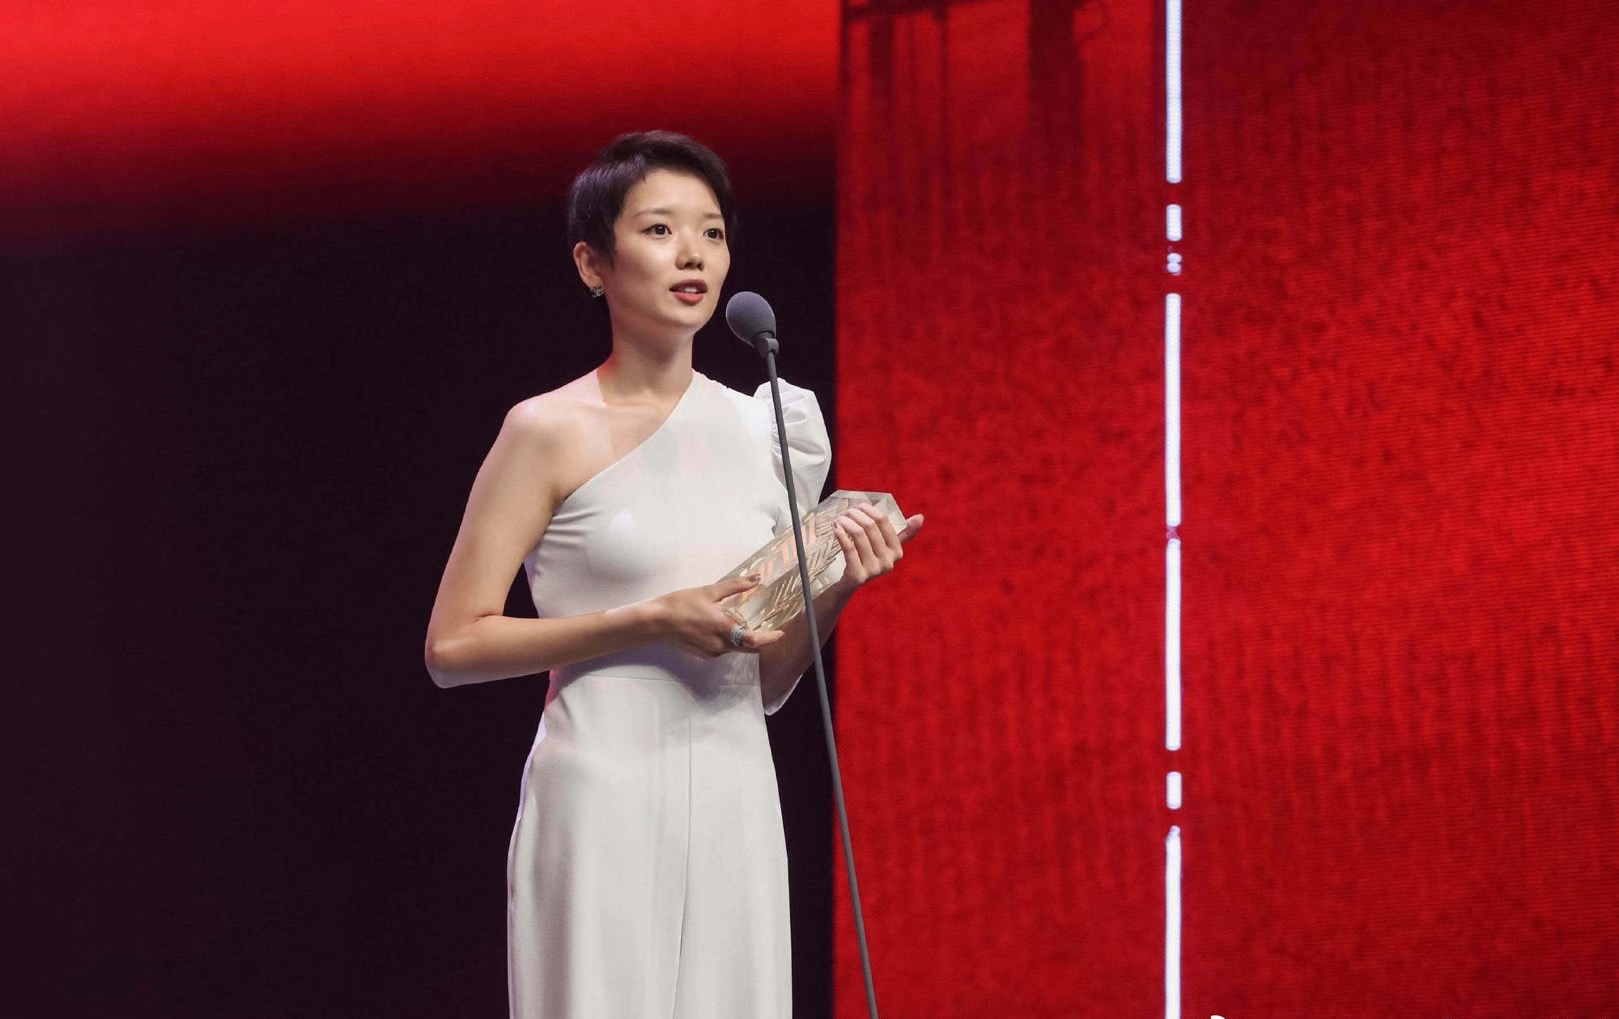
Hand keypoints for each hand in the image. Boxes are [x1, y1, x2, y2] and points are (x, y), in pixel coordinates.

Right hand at [647, 576, 786, 657]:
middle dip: (760, 639)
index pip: (755, 640)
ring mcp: (712, 652)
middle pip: (748, 647)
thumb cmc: (680, 604)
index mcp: (724, 628)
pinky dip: (729, 640)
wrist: (655, 622)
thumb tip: (756, 578)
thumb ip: (735, 586)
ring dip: (742, 638)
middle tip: (767, 627)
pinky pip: (724, 648)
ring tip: (741, 622)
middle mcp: (721, 645)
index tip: (781, 632)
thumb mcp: (709, 592)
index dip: (770, 638)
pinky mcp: (704, 654)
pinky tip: (722, 627)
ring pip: (735, 648)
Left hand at [829, 504, 924, 595]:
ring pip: (858, 535)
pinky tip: (836, 529)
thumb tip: (921, 517)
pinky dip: (840, 535)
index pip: (883, 521)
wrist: (850, 584)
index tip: (858, 506)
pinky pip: (849, 548)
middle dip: (855, 514)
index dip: (869, 510)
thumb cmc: (868, 559)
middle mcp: (888, 562)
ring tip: (839, 519)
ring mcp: (873, 570)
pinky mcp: (858, 576)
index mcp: (897, 551)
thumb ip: (903, 533)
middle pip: (870, 526)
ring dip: (846, 523)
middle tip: (846, 512)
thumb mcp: (885, 547)